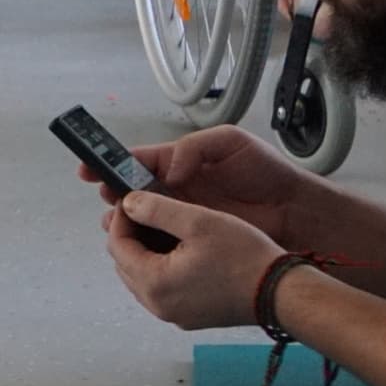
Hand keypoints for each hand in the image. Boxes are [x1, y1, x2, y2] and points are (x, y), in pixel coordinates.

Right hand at [78, 122, 313, 248]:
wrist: (296, 213)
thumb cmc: (267, 173)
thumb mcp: (231, 141)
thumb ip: (193, 148)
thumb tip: (167, 169)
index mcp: (180, 163)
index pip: (138, 162)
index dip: (111, 164)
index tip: (89, 169)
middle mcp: (177, 190)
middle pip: (132, 193)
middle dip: (112, 194)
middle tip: (106, 199)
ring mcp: (184, 217)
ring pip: (142, 220)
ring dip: (124, 220)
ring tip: (115, 222)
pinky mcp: (194, 242)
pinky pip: (161, 243)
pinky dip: (144, 243)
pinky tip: (136, 244)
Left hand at [103, 189, 280, 331]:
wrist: (280, 293)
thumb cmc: (245, 257)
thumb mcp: (198, 221)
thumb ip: (157, 209)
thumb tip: (129, 203)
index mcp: (154, 282)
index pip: (117, 245)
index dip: (121, 218)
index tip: (132, 199)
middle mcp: (158, 305)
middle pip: (125, 264)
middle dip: (131, 235)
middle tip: (147, 210)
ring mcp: (173, 314)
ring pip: (142, 277)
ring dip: (146, 251)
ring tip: (165, 226)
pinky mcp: (189, 316)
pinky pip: (162, 289)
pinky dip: (162, 268)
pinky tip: (181, 249)